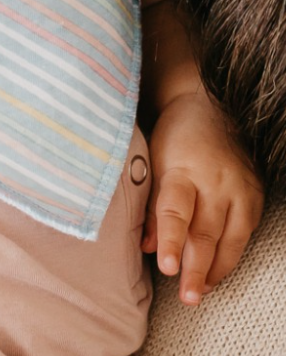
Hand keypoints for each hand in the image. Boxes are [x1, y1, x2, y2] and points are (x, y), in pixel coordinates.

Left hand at [142, 90, 263, 304]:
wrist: (207, 107)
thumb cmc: (172, 137)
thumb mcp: (152, 161)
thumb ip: (151, 204)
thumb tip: (147, 246)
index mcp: (182, 168)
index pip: (175, 210)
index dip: (170, 240)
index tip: (165, 266)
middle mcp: (216, 181)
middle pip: (206, 232)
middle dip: (195, 268)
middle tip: (187, 296)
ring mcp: (240, 190)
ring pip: (230, 239)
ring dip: (215, 270)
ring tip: (200, 292)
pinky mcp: (256, 196)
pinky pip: (245, 234)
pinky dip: (230, 256)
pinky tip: (216, 272)